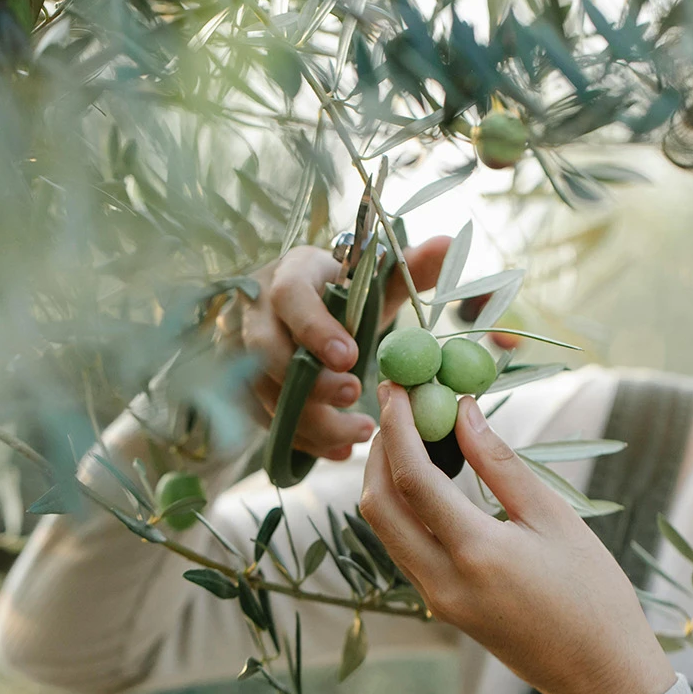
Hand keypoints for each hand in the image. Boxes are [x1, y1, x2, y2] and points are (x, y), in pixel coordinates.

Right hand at [217, 238, 449, 461]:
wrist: (306, 308)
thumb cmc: (343, 292)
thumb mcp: (375, 278)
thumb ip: (411, 266)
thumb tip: (448, 244)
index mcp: (290, 274)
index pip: (289, 296)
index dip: (315, 329)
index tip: (351, 357)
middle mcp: (258, 312)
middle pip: (266, 352)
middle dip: (310, 382)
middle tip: (354, 395)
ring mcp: (244, 352)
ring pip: (264, 394)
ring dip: (312, 421)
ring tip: (361, 432)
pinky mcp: (247, 388)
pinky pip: (267, 421)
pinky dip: (305, 440)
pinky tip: (340, 449)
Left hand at [360, 383, 675, 693]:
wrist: (600, 676)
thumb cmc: (593, 593)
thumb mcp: (554, 519)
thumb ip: (501, 464)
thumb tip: (463, 412)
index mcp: (476, 554)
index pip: (413, 479)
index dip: (398, 427)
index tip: (399, 386)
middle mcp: (442, 580)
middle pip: (378, 504)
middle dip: (379, 449)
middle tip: (396, 405)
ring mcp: (435, 599)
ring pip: (384, 528)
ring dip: (385, 477)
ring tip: (410, 432)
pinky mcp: (440, 606)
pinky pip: (403, 547)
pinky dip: (402, 506)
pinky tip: (426, 476)